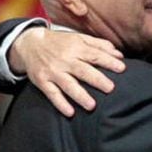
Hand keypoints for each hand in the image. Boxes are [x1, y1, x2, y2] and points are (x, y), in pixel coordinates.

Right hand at [10, 28, 125, 116]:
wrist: (29, 43)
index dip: (108, 61)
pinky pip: (51, 94)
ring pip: (67, 84)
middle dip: (97, 79)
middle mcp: (64, 60)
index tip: (122, 68)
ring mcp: (52, 71)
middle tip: (111, 88)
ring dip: (79, 95)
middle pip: (82, 70)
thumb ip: (99, 45)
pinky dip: (60, 103)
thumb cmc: (60, 42)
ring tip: (92, 106)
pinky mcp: (42, 81)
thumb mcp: (78, 38)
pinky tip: (70, 113)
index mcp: (75, 47)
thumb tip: (119, 55)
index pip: (94, 55)